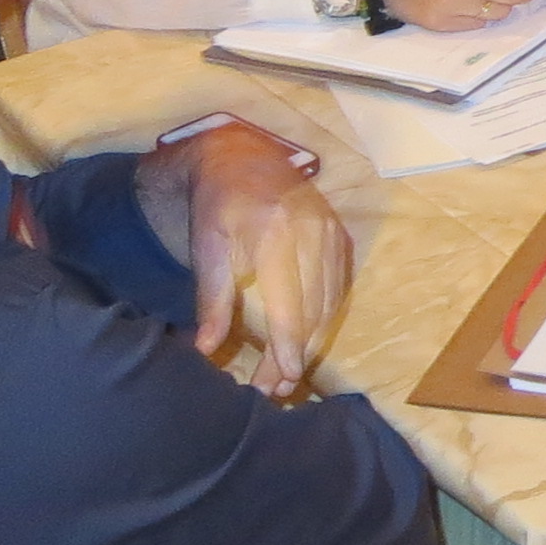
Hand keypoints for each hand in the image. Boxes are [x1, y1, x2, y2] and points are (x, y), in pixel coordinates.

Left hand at [146, 117, 352, 397]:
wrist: (242, 155)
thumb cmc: (218, 204)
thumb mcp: (207, 248)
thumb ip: (211, 300)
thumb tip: (206, 350)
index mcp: (277, 237)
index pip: (291, 309)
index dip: (287, 351)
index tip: (277, 384)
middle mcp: (313, 235)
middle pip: (313, 313)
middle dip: (297, 356)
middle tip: (277, 389)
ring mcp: (332, 233)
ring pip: (330, 303)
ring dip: (313, 342)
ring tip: (290, 372)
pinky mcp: (340, 234)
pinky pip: (338, 287)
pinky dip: (325, 317)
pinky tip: (308, 337)